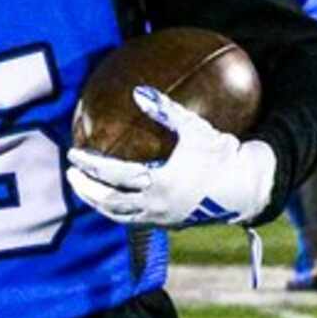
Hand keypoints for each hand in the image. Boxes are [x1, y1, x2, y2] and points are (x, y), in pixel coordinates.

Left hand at [65, 86, 280, 228]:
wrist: (246, 190)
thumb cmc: (222, 155)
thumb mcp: (196, 129)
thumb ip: (167, 111)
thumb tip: (139, 92)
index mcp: (158, 182)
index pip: (113, 175)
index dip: (90, 165)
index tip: (73, 153)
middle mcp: (155, 205)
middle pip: (108, 201)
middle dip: (85, 189)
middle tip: (70, 174)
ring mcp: (160, 219)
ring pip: (118, 216)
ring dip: (97, 204)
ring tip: (85, 190)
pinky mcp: (168, 225)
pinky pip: (134, 220)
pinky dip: (117, 210)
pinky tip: (111, 198)